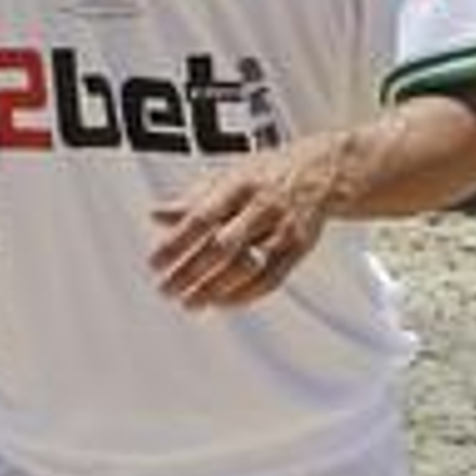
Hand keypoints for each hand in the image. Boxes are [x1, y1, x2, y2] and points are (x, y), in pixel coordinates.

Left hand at [149, 137, 343, 310]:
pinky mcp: (298, 249)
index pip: (203, 216)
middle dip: (191, 271)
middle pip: (224, 246)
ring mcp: (283, 229)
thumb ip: (192, 199)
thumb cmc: (266, 174)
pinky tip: (220, 303)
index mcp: (240, 183)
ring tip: (188, 302)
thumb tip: (155, 215)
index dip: (177, 241)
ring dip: (214, 289)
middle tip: (165, 289)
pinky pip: (269, 280)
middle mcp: (263, 206)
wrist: (320, 172)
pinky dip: (243, 296)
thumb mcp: (228, 175)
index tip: (155, 262)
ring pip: (247, 267)